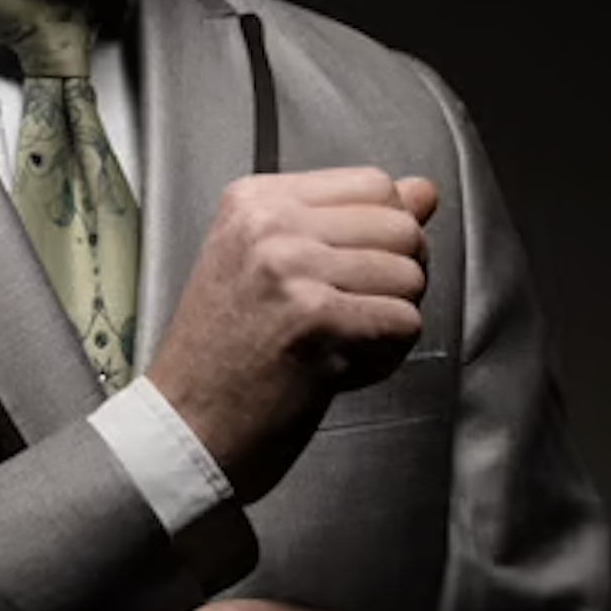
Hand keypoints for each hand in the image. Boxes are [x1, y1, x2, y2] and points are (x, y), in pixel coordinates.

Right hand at [146, 166, 436, 500]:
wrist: (186, 426)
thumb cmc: (224, 355)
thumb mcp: (271, 263)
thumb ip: (350, 221)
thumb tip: (423, 191)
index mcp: (255, 200)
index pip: (373, 184)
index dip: (386, 234)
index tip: (352, 270)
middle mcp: (269, 223)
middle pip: (400, 225)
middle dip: (397, 276)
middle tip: (350, 313)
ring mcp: (291, 267)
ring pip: (410, 275)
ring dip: (390, 320)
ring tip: (337, 343)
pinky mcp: (315, 318)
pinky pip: (405, 321)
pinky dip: (386, 355)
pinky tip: (339, 366)